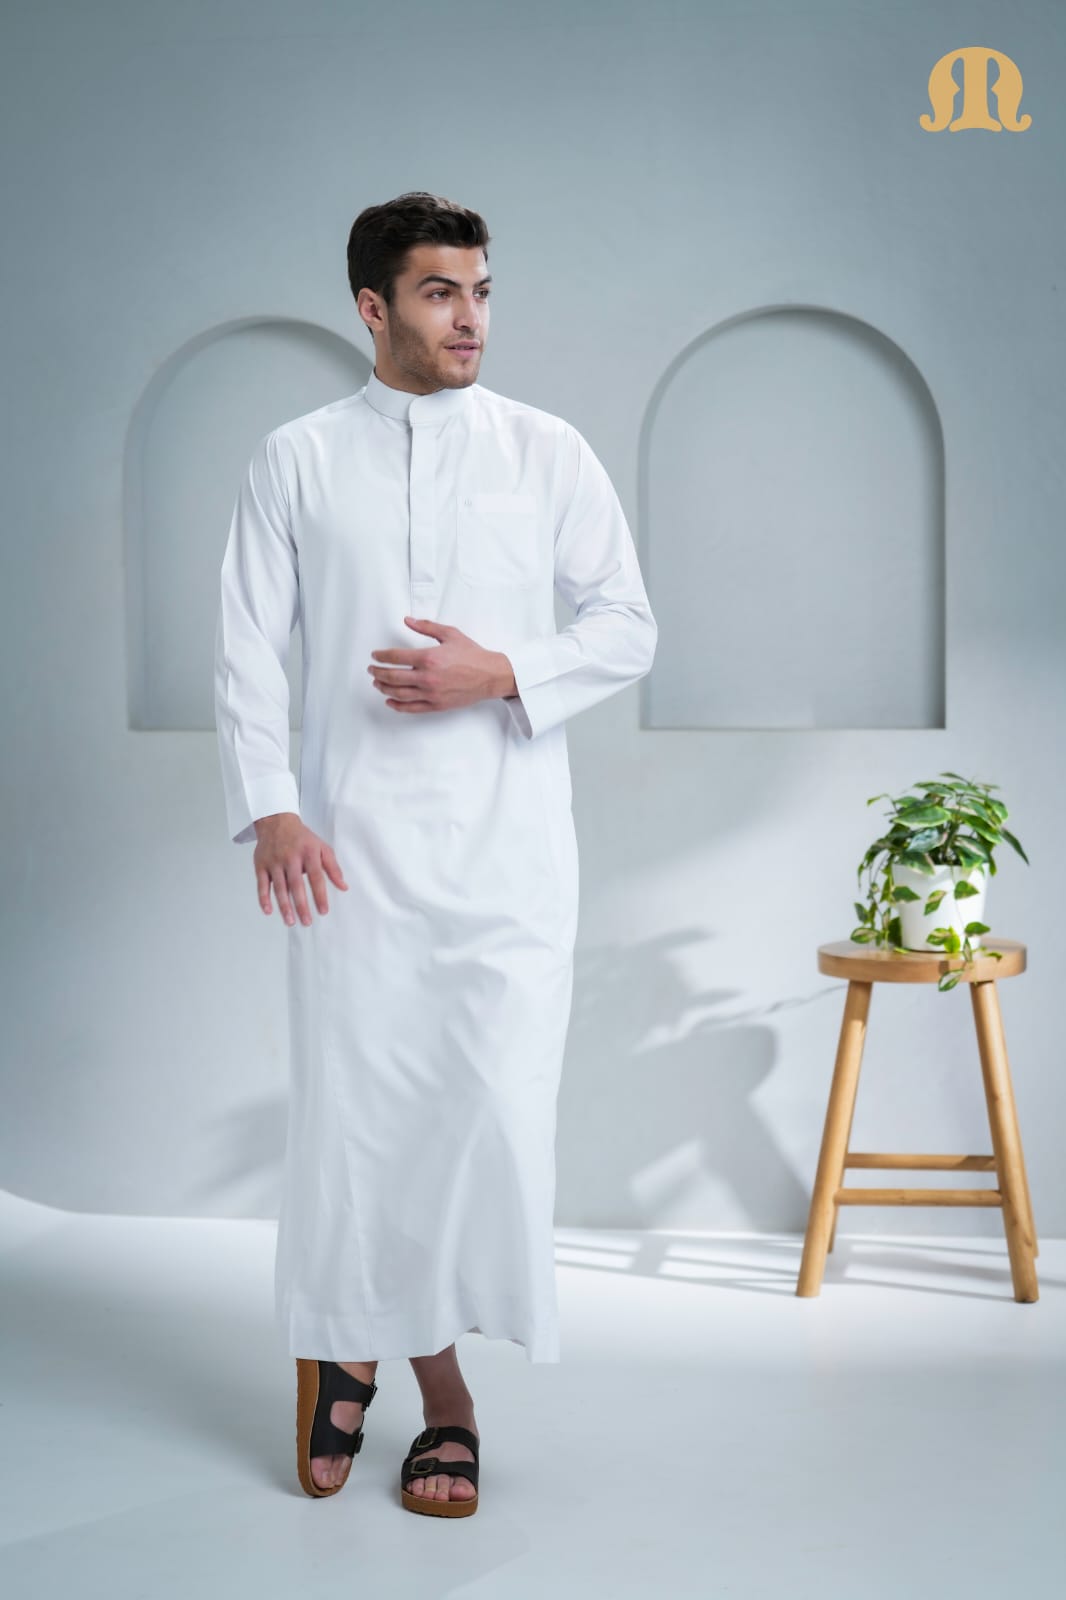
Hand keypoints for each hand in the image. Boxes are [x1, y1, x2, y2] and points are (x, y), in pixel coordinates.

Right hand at [252, 813, 347, 926]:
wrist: (277, 821)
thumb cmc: (302, 838)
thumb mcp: (322, 848)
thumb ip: (333, 868)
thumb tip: (344, 887)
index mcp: (308, 853)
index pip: (316, 877)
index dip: (320, 895)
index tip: (323, 911)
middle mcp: (290, 858)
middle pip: (296, 885)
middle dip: (301, 905)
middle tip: (307, 922)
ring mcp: (274, 862)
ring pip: (279, 887)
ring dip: (284, 906)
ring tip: (290, 921)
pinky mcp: (261, 865)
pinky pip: (262, 884)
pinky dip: (263, 898)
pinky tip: (268, 911)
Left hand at [368, 616, 516, 713]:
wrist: (490, 675)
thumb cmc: (472, 655)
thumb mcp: (450, 634)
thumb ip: (426, 627)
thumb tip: (407, 620)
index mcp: (429, 658)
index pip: (395, 657)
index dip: (381, 656)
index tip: (375, 656)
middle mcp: (427, 677)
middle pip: (392, 677)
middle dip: (378, 672)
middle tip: (372, 669)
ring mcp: (431, 693)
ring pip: (398, 693)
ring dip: (384, 688)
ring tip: (377, 683)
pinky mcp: (436, 705)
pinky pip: (411, 708)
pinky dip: (397, 706)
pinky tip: (390, 701)